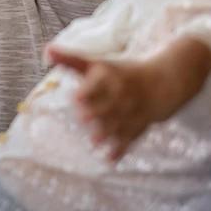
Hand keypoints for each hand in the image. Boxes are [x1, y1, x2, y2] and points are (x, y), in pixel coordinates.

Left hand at [47, 47, 174, 161]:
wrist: (163, 82)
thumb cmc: (120, 73)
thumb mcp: (97, 64)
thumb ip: (71, 60)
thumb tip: (47, 50)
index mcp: (110, 77)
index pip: (98, 85)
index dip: (88, 92)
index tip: (77, 98)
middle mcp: (122, 94)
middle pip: (109, 105)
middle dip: (97, 112)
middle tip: (83, 119)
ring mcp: (133, 110)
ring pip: (119, 123)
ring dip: (108, 133)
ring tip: (94, 141)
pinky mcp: (139, 125)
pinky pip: (131, 138)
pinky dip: (121, 149)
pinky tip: (110, 160)